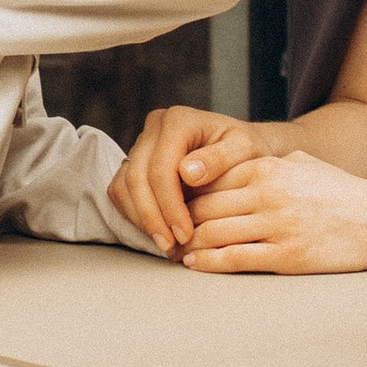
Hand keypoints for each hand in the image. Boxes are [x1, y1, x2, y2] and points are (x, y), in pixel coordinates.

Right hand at [110, 104, 260, 252]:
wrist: (240, 150)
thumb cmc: (245, 150)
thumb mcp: (245, 149)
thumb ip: (220, 158)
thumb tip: (188, 172)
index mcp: (178, 121)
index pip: (161, 168)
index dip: (169, 205)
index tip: (184, 233)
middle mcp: (154, 128)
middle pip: (137, 178)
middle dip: (152, 217)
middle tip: (171, 245)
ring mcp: (141, 144)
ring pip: (124, 186)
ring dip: (141, 219)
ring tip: (165, 243)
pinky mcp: (135, 161)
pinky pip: (121, 191)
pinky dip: (135, 214)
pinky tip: (158, 231)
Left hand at [180, 149, 366, 275]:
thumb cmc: (339, 192)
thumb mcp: (300, 164)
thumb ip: (262, 165)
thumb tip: (224, 171)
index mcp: (268, 168)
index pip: (208, 180)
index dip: (184, 195)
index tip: (170, 206)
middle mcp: (268, 193)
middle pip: (204, 208)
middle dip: (180, 222)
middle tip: (164, 233)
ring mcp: (276, 226)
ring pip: (213, 234)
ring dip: (189, 245)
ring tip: (175, 251)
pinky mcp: (286, 255)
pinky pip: (233, 258)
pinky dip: (207, 262)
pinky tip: (194, 263)